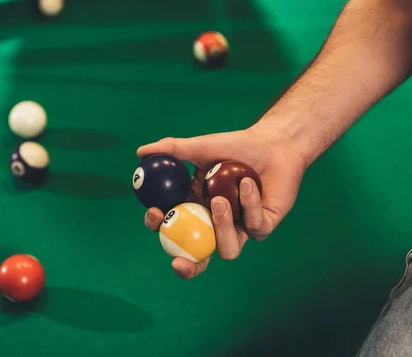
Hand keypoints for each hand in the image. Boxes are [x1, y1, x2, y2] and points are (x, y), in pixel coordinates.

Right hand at [138, 126, 307, 278]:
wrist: (271, 143)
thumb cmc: (234, 146)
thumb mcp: (200, 147)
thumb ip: (171, 150)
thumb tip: (139, 152)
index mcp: (195, 209)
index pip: (171, 229)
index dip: (158, 228)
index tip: (155, 214)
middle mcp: (215, 225)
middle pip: (197, 258)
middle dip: (186, 267)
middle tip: (178, 262)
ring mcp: (239, 229)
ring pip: (227, 249)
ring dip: (221, 227)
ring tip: (221, 199)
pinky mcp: (263, 227)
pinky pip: (253, 226)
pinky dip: (248, 203)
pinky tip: (248, 182)